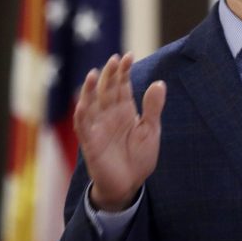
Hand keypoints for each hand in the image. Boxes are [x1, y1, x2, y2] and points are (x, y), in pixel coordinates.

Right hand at [73, 53, 165, 210]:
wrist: (129, 185)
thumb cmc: (139, 157)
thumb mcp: (151, 130)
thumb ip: (153, 108)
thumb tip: (160, 83)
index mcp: (125, 111)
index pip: (122, 86)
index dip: (124, 71)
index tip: (129, 55)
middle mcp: (109, 115)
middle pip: (107, 90)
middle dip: (110, 75)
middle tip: (115, 58)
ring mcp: (98, 128)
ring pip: (91, 104)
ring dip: (91, 90)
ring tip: (94, 73)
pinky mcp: (90, 143)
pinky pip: (83, 127)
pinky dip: (82, 114)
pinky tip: (83, 102)